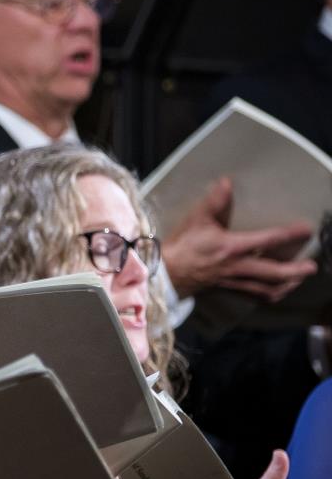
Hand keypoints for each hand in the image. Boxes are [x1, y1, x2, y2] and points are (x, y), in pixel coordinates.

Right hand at [162, 177, 315, 299]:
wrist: (167, 272)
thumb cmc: (182, 245)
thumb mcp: (196, 219)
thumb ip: (214, 201)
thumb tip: (227, 182)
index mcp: (233, 247)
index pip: (268, 240)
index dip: (289, 234)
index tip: (306, 229)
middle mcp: (239, 266)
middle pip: (275, 273)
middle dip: (296, 271)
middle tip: (312, 266)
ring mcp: (236, 281)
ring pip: (269, 288)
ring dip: (288, 285)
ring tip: (299, 279)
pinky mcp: (230, 289)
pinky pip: (256, 296)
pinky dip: (271, 294)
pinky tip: (278, 290)